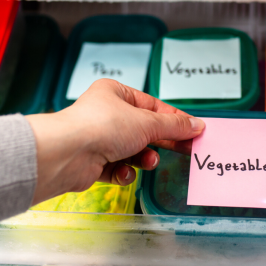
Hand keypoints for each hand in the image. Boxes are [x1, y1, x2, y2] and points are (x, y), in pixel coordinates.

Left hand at [26, 79, 204, 204]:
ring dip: (143, 158)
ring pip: (132, 151)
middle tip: (185, 150)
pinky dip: (123, 172)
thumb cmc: (101, 127)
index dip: (174, 119)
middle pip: (144, 129)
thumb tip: (197, 125)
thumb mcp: (147, 123)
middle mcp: (106, 114)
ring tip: (147, 161)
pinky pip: (118, 168)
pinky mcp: (93, 162)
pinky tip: (121, 172)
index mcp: (116, 94)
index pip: (153, 106)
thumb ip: (174, 126)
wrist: (67, 154)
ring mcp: (99, 139)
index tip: (194, 130)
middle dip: (161, 142)